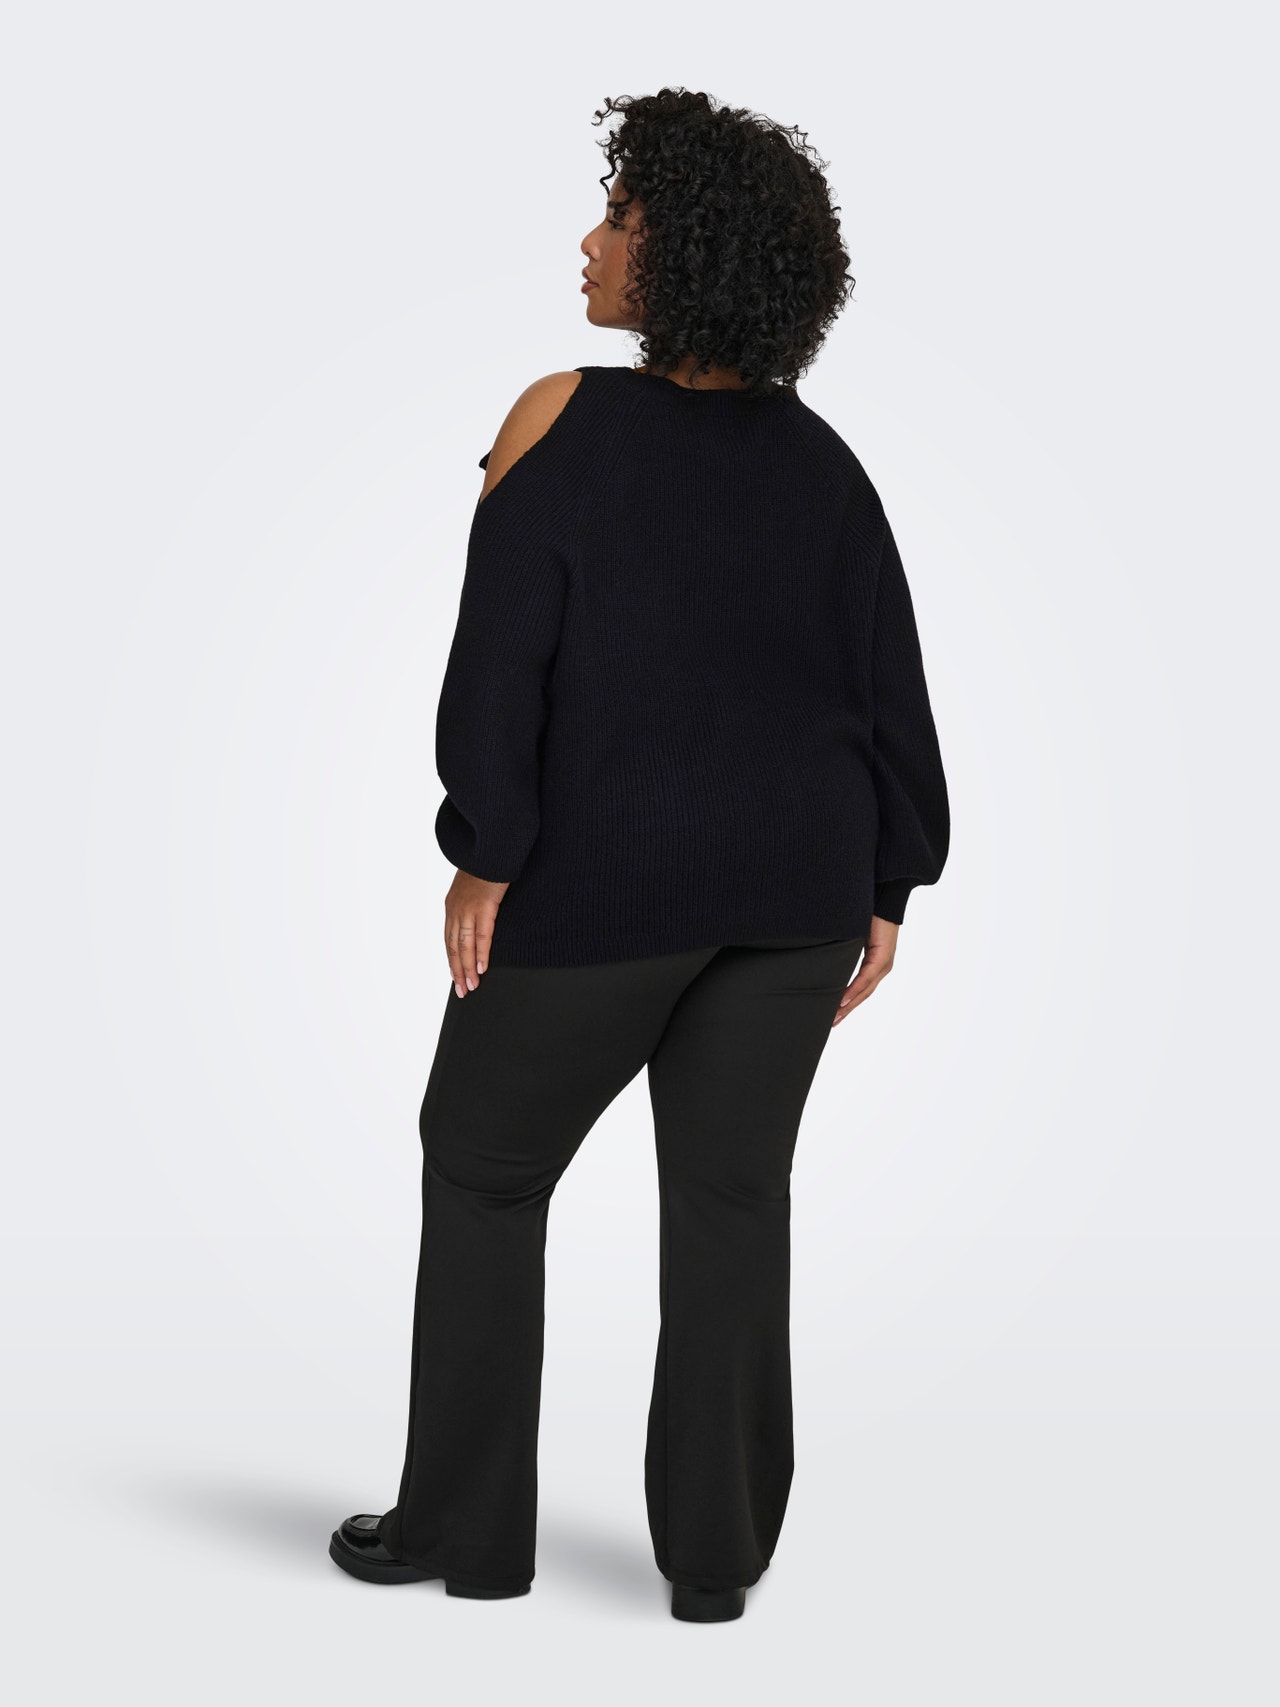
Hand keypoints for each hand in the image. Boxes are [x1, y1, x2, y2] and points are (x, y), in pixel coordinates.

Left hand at [444, 869, 508, 996]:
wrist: (491, 847)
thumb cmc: (487, 864)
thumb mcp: (474, 886)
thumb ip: (474, 904)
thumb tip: (481, 917)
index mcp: (452, 905)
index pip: (449, 939)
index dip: (452, 959)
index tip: (456, 975)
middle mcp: (456, 909)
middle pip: (453, 947)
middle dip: (457, 970)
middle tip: (462, 990)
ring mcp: (469, 909)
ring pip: (464, 946)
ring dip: (467, 968)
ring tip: (471, 986)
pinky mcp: (485, 906)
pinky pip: (481, 937)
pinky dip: (480, 954)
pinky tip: (481, 969)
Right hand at [832, 915, 898, 1025]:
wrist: (883, 897)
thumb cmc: (867, 913)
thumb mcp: (852, 936)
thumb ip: (843, 949)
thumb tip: (827, 955)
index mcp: (876, 963)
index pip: (861, 988)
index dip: (848, 1003)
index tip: (834, 1015)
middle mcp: (882, 966)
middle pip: (863, 994)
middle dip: (846, 1009)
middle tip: (831, 1023)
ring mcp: (883, 963)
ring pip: (865, 990)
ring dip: (849, 1004)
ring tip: (835, 1016)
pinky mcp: (882, 957)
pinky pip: (866, 977)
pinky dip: (854, 989)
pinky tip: (843, 999)